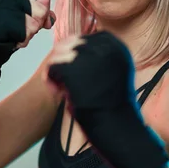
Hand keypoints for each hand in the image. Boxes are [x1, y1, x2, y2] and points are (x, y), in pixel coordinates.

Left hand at [43, 30, 168, 167]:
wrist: (117, 128)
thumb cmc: (112, 106)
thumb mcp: (114, 73)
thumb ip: (98, 58)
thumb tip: (70, 44)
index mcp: (117, 47)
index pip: (85, 39)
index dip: (73, 53)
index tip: (73, 70)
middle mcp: (105, 48)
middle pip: (70, 44)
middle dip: (62, 60)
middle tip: (61, 80)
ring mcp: (90, 58)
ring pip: (59, 54)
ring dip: (55, 70)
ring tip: (59, 86)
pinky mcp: (76, 71)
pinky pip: (53, 68)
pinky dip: (51, 79)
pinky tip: (57, 91)